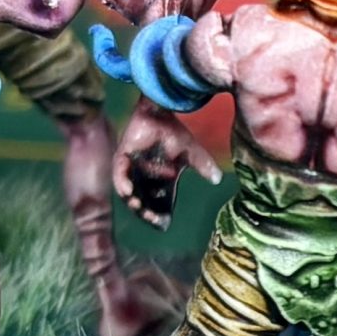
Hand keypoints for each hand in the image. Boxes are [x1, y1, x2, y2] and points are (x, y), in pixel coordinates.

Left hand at [113, 100, 219, 228]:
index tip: (163, 223)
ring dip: (132, 201)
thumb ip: (203, 166)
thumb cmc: (174, 132)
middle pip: (142, 200)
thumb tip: (218, 179)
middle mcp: (144, 177)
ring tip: (139, 207)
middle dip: (145, 211)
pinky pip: (118, 174)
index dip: (159, 212)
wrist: (161, 113)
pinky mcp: (121, 158)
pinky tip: (129, 190)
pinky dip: (122, 183)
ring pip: (128, 191)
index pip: (158, 201)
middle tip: (151, 218)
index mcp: (160, 179)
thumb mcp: (191, 152)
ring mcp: (132, 168)